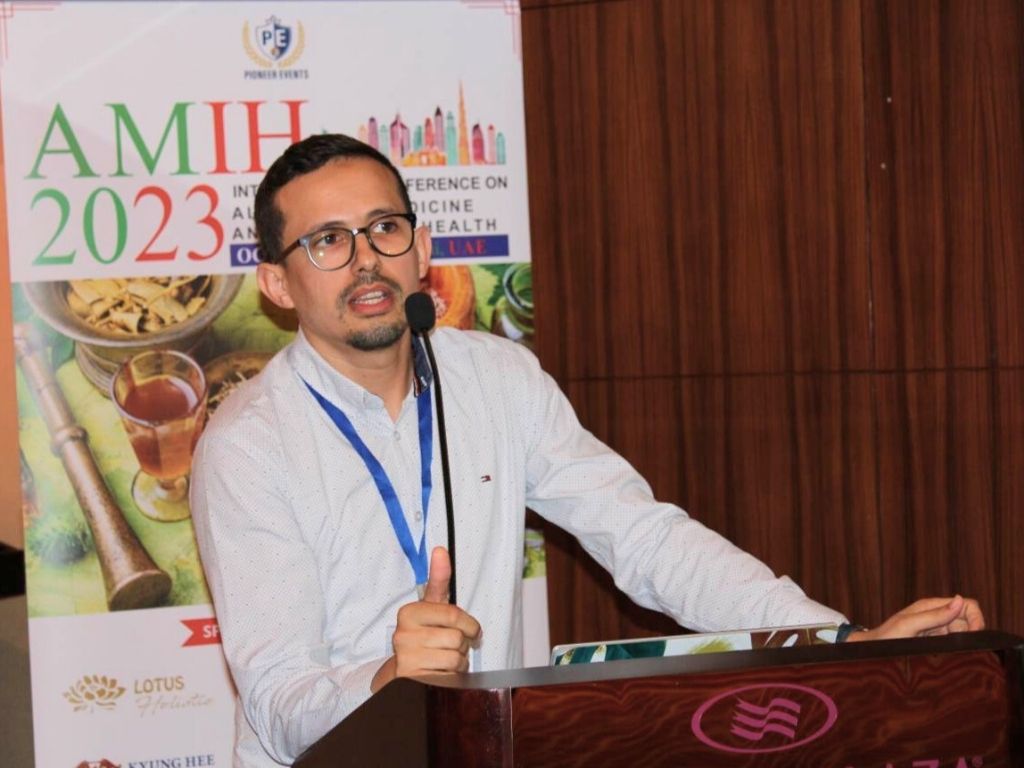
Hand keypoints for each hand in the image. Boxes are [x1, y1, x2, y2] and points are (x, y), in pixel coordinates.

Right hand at [371, 547, 480, 690]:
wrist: (405, 670)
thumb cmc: (425, 633)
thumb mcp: (432, 606)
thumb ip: (438, 580)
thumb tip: (440, 549)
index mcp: (408, 613)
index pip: (454, 616)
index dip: (469, 625)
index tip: (470, 629)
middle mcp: (402, 635)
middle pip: (457, 638)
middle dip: (462, 644)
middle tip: (450, 645)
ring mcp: (406, 659)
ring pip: (455, 658)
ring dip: (457, 661)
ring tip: (444, 658)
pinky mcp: (413, 681)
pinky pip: (449, 677)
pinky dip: (451, 677)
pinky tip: (440, 672)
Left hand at [847, 595, 984, 641]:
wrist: (870, 651)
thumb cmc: (885, 637)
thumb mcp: (909, 625)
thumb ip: (934, 615)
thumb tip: (959, 601)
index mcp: (931, 606)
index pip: (968, 604)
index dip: (977, 619)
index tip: (974, 637)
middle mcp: (936, 615)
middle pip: (968, 619)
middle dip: (972, 633)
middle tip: (964, 649)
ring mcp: (935, 629)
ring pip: (963, 632)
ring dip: (965, 642)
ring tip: (954, 654)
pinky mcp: (934, 641)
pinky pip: (954, 642)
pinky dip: (957, 648)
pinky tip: (950, 657)